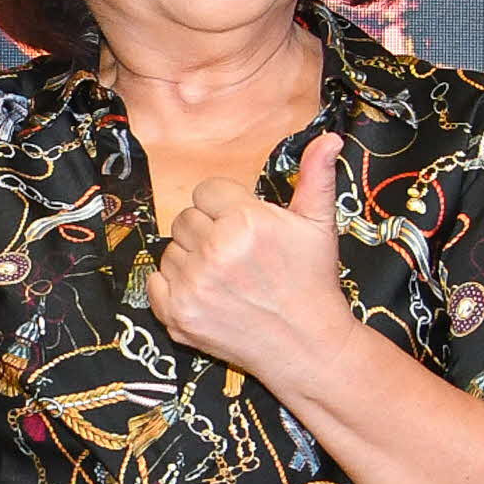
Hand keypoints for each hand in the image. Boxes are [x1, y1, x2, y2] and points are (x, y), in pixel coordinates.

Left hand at [149, 131, 360, 392]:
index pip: (206, 191)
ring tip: (225, 278)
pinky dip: (174, 288)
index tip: (244, 227)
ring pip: (170, 250)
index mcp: (245, 220)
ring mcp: (193, 285)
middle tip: (237, 255)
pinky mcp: (178, 315)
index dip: (226, 207)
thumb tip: (328, 137)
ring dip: (191, 260)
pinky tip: (206, 295)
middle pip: (185, 218)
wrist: (305, 345)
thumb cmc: (312, 281)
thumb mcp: (319, 225)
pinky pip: (154, 282)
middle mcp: (215, 250)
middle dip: (208, 231)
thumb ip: (316, 177)